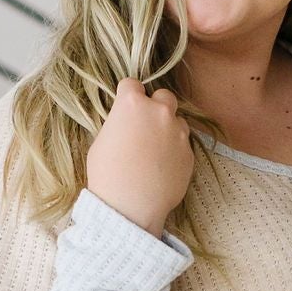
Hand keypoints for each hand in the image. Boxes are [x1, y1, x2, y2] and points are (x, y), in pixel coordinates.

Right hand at [86, 77, 194, 236]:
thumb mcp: (102, 141)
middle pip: (163, 96)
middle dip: (155, 106)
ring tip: (154, 151)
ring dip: (167, 129)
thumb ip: (120, 124)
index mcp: (133, 104)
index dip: (126, 95)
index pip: (132, 84)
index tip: (124, 107)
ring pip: (177, 120)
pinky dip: (174, 150)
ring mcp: (178, 132)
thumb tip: (127, 125)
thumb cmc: (107, 174)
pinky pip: (182, 144)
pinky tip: (162, 167)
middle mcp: (159, 112)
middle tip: (144, 125)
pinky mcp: (189, 153)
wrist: (130, 207)